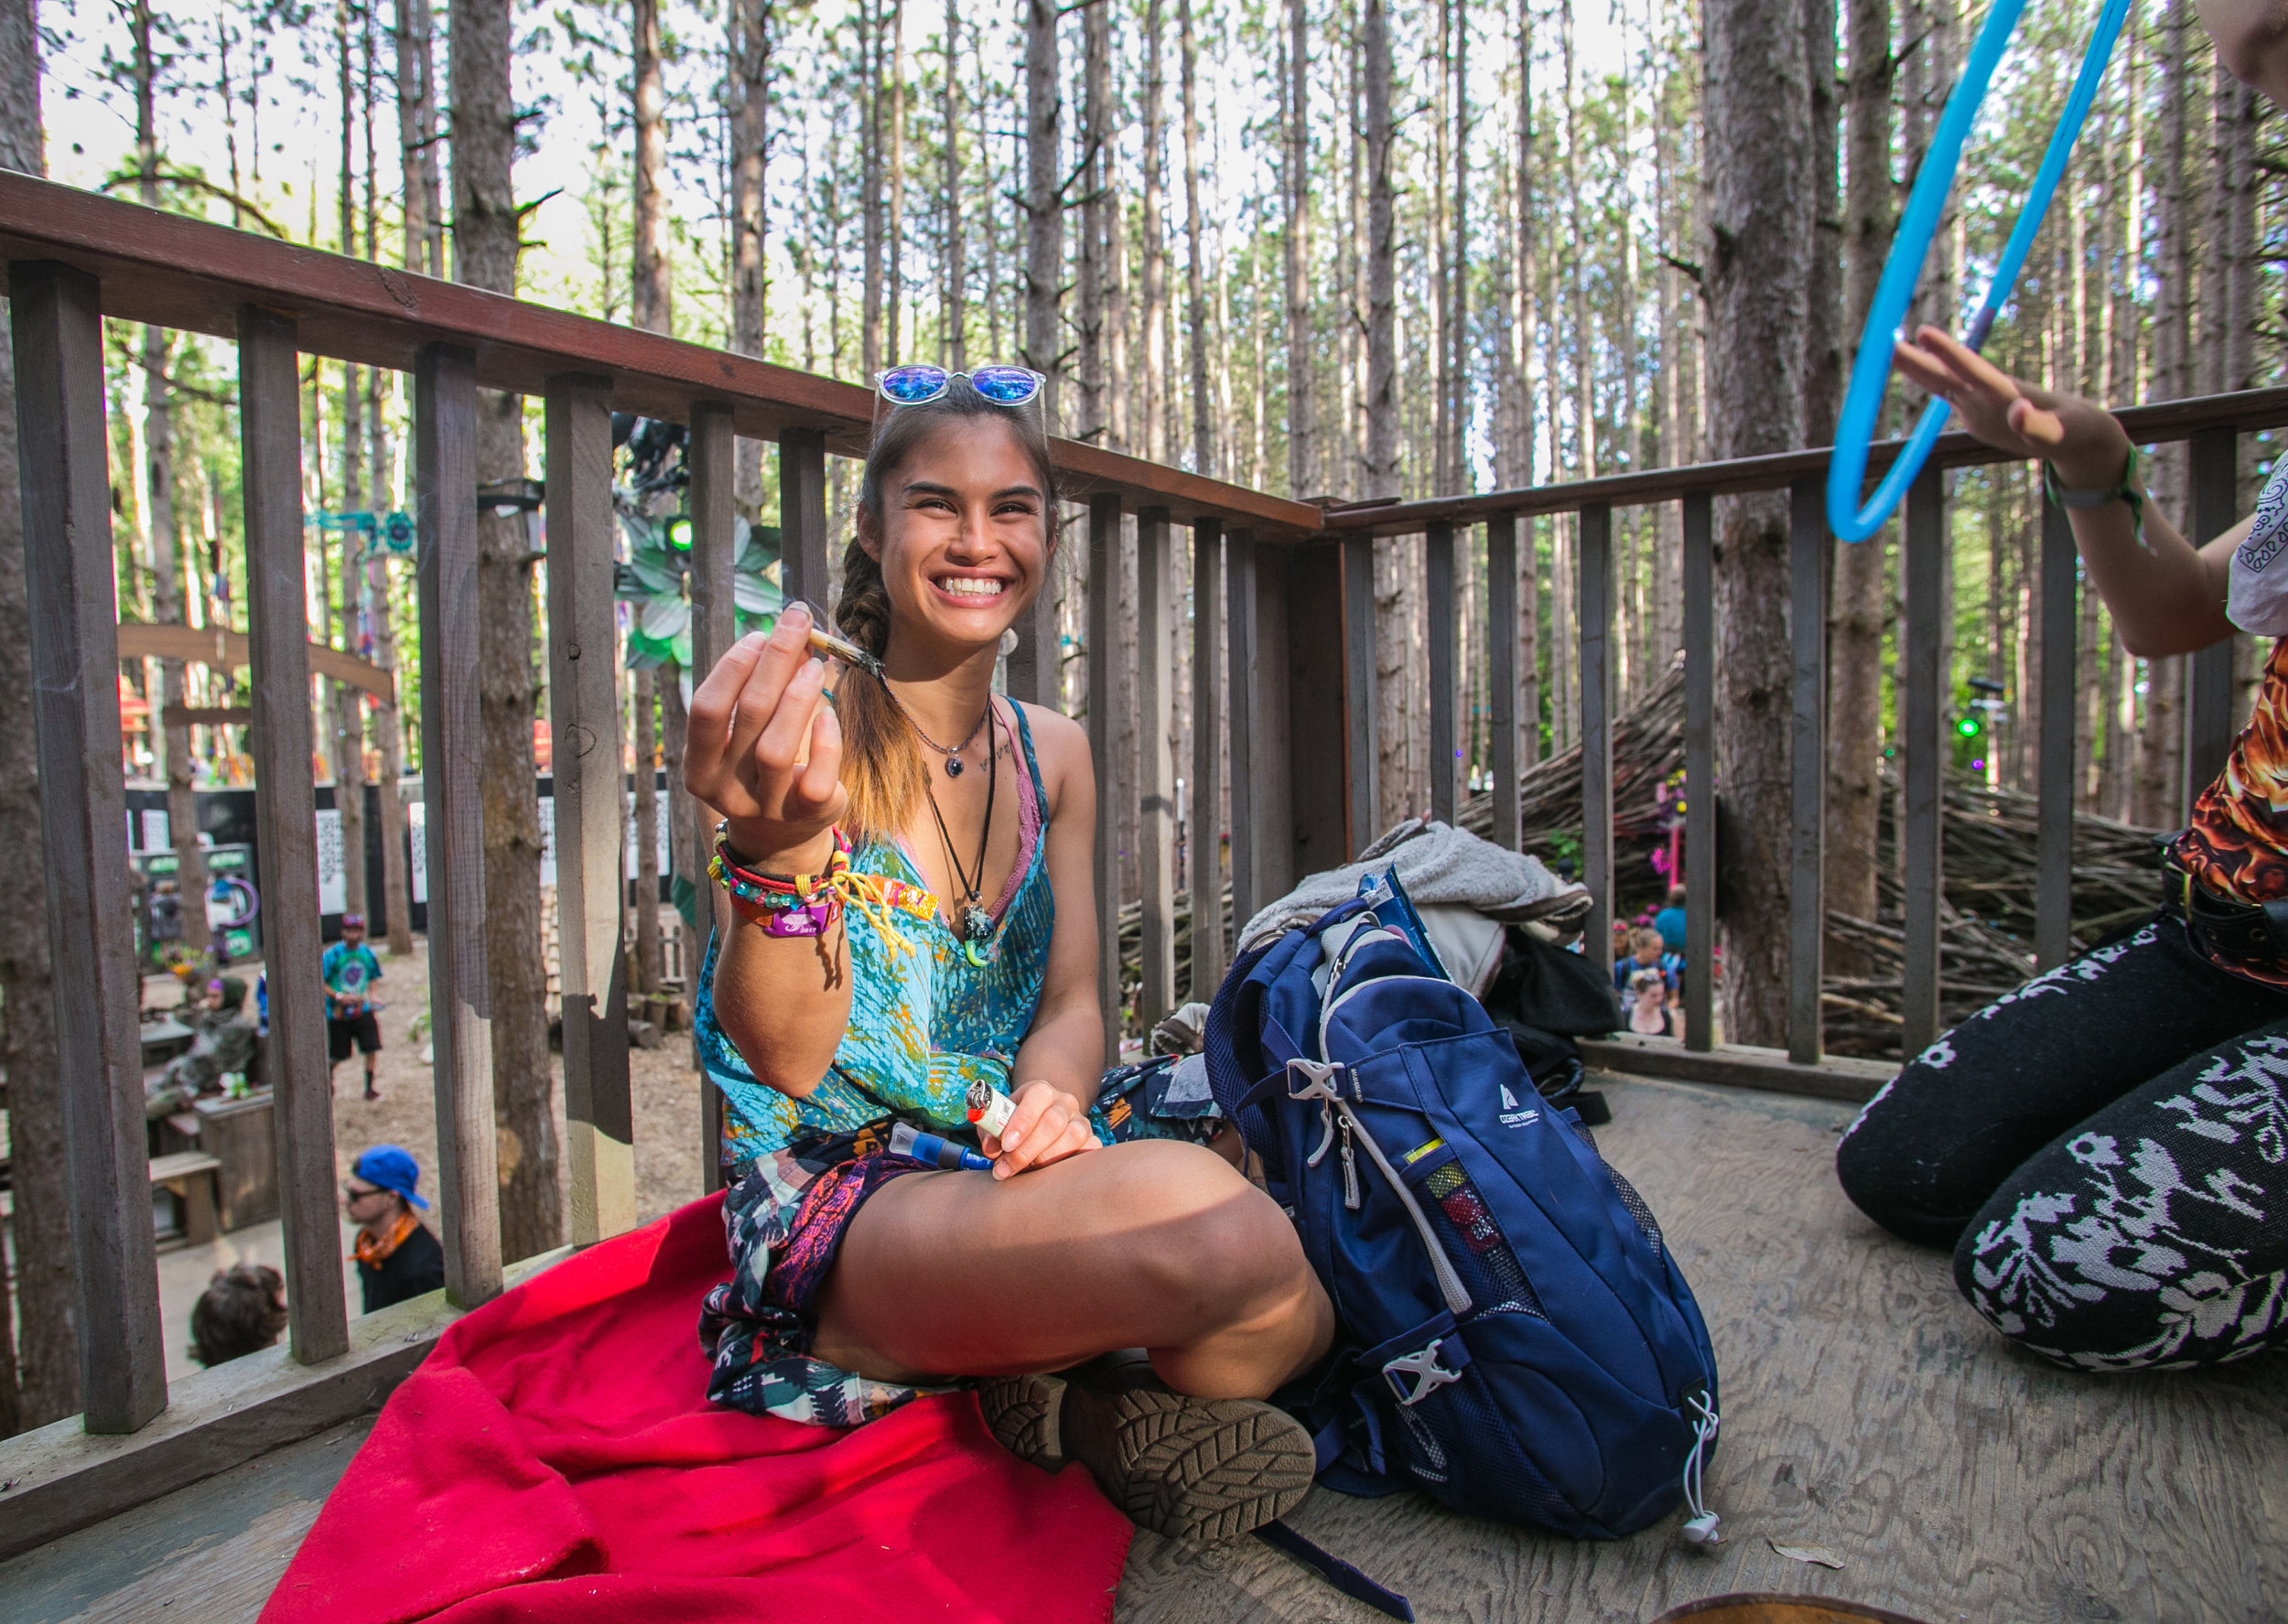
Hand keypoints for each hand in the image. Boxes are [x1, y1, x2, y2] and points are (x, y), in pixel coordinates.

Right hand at [683, 603, 848, 869]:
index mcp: (700, 768)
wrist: (781, 837)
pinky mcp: (809, 818)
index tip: (759, 635)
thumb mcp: (750, 733)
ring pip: (778, 749)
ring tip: (814, 665)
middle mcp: (727, 792)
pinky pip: (816, 779)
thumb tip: (789, 634)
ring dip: (798, 697)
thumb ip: (761, 690)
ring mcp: (767, 809)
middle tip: (797, 624)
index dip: (733, 666)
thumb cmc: (760, 767)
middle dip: (775, 661)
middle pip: (748, 716)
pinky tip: (829, 715)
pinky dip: (825, 742)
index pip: (706, 709)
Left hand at [979, 1080, 1099, 1179]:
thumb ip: (990, 1131)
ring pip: (1074, 1137)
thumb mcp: (999, 1120)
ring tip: (1025, 1172)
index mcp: (1041, 1091)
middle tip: (1005, 1168)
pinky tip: (1049, 1174)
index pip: (1037, 1096)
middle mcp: (1065, 1102)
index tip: (1006, 1145)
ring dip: (1046, 1160)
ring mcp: (1081, 1121)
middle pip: (1054, 1122)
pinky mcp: (1092, 1140)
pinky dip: (1069, 1166)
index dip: (1022, 1121)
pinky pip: (1090, 1152)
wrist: (1043, 1121)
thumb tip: (992, 1150)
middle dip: (1027, 1150)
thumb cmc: (1016, 1123)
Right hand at [1892, 325, 2132, 487]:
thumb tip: (2017, 409)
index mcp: (2007, 393)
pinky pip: (1947, 394)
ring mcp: (1980, 402)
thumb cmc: (2075, 431)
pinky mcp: (1976, 412)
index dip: (1948, 353)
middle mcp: (1989, 392)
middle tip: (1889, 343)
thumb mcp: (2061, 434)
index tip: (1924, 333)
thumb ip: (2038, 426)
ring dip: (1919, 367)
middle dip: (1921, 360)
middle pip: (1949, 373)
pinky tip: (1910, 370)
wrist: (2076, 432)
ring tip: (1890, 348)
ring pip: (1944, 380)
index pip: (1973, 370)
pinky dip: (1928, 381)